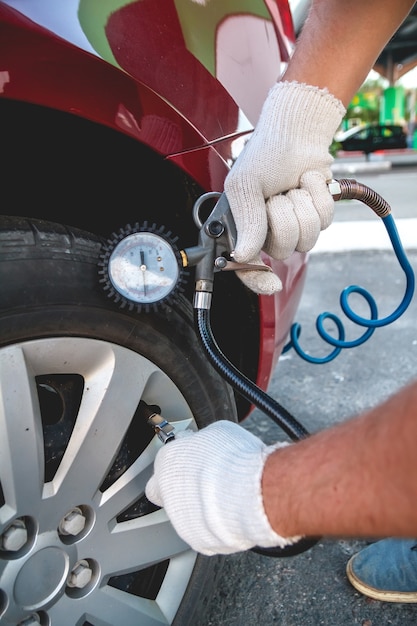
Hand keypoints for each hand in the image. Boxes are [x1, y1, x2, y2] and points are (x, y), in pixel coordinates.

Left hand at [145, 420, 299, 554]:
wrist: (252, 492)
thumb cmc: (235, 459)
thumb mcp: (218, 432)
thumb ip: (203, 441)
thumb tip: (206, 443)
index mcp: (168, 462)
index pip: (161, 466)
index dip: (178, 466)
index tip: (191, 463)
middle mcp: (168, 493)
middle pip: (168, 494)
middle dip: (186, 490)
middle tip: (207, 483)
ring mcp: (181, 520)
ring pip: (186, 516)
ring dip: (201, 509)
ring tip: (226, 498)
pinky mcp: (199, 541)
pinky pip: (205, 533)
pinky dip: (216, 526)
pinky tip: (232, 514)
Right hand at [224, 81, 345, 294]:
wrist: (296, 132)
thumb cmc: (265, 155)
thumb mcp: (245, 185)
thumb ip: (245, 221)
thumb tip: (244, 255)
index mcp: (243, 227)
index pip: (247, 267)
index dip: (258, 279)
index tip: (271, 284)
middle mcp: (268, 231)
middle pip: (283, 250)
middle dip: (283, 219)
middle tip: (276, 197)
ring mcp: (295, 225)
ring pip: (307, 239)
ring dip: (302, 207)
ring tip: (292, 188)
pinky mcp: (317, 215)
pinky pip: (324, 220)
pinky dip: (318, 196)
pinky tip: (307, 182)